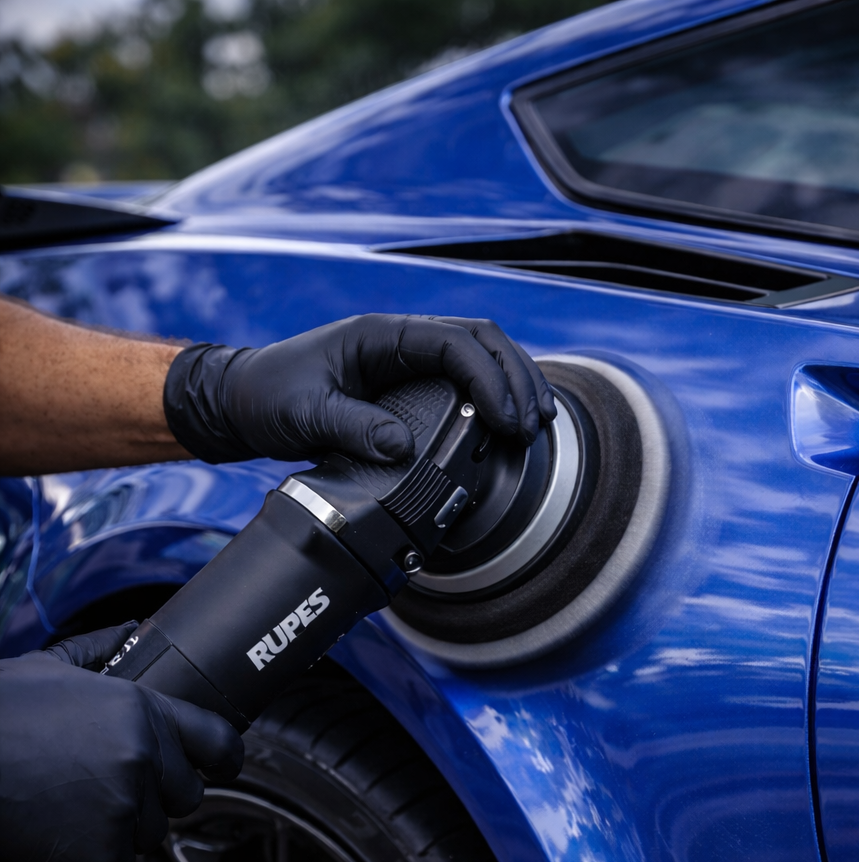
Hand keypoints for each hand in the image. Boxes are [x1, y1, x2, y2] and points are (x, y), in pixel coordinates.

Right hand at [0, 623, 243, 861]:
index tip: (222, 764)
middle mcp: (142, 760)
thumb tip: (131, 632)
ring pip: (151, 832)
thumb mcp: (46, 668)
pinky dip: (92, 856)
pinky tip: (56, 829)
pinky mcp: (102, 857)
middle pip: (186, 794)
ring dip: (121, 825)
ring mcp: (125, 811)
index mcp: (139, 711)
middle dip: (157, 792)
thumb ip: (99, 652)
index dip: (224, 756)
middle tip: (105, 783)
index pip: (219, 741)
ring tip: (68, 802)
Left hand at [163, 313, 556, 465]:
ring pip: (479, 356)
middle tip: (533, 425)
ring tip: (536, 424)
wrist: (241, 400)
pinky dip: (492, 396)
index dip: (489, 379)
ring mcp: (405, 359)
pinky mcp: (406, 382)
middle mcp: (400, 339)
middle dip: (516, 378)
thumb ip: (351, 428)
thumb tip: (400, 447)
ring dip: (513, 384)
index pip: (455, 343)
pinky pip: (462, 379)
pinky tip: (507, 423)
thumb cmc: (267, 397)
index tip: (505, 419)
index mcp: (381, 334)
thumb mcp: (303, 414)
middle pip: (481, 340)